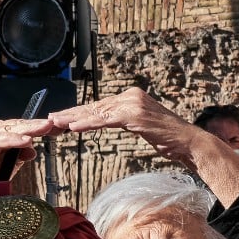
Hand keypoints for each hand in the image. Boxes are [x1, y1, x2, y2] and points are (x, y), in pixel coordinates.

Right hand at [0, 118, 52, 191]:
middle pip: (20, 125)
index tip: (60, 129)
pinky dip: (14, 139)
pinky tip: (27, 141)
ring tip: (46, 128)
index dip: (41, 127)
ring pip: (11, 129)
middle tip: (58, 125)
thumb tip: (33, 148)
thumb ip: (20, 154)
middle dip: (39, 125)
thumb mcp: (9, 165)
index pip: (23, 126)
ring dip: (30, 129)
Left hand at [47, 88, 201, 163]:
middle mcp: (130, 96)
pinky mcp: (135, 115)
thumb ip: (122, 119)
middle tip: (50, 119)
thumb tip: (102, 120)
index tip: (60, 117)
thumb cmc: (165, 137)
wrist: (188, 142)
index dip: (78, 112)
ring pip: (97, 112)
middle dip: (71, 114)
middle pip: (94, 107)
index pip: (98, 106)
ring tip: (56, 122)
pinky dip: (88, 123)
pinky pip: (106, 120)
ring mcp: (133, 104)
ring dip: (74, 118)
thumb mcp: (139, 125)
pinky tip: (74, 127)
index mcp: (130, 97)